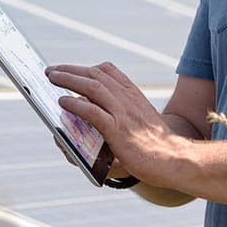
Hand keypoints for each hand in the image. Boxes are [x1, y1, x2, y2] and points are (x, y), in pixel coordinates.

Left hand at [47, 62, 176, 185]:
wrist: (174, 159)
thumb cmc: (157, 146)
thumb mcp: (142, 121)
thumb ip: (123, 113)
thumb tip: (93, 111)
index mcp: (134, 95)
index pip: (109, 71)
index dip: (87, 67)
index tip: (72, 68)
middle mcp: (127, 98)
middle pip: (95, 74)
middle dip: (71, 69)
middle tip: (52, 70)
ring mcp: (123, 112)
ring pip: (91, 86)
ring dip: (68, 79)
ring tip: (52, 78)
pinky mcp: (117, 130)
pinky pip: (92, 111)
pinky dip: (75, 104)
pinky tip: (63, 102)